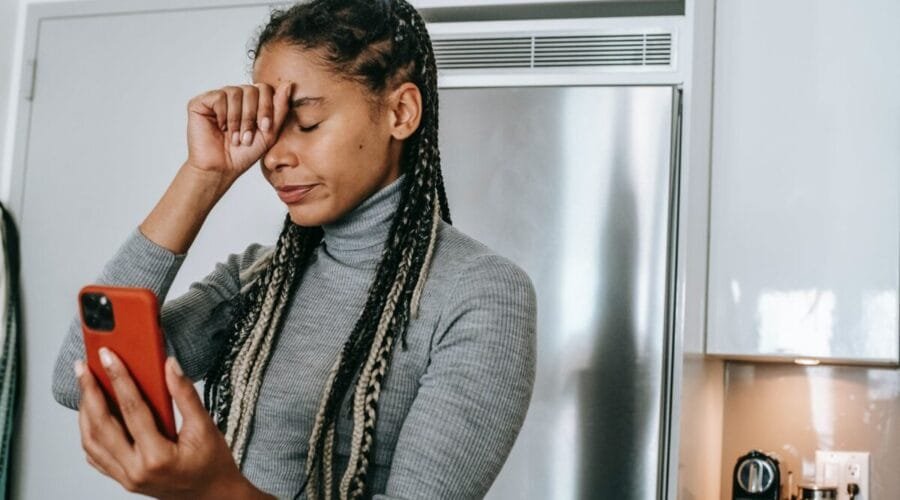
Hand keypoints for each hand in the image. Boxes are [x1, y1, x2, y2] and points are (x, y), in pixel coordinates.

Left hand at [74, 349, 272, 498]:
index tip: (109, 357)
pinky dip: (89, 433)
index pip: (132, 410)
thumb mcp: (205, 427)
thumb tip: (170, 365)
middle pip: (101, 426)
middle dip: (89, 393)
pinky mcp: (123, 479)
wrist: (213, 496)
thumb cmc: (212, 465)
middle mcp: (136, 470)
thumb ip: (185, 394)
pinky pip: (96, 456)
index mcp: (157, 456)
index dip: (119, 379)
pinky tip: (91, 415)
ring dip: (85, 412)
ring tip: (85, 387)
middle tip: (84, 369)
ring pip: (92, 442)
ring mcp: (126, 477)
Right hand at [185, 81, 293, 183]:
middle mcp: (234, 96)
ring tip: (235, 137)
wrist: (222, 168)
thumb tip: (288, 84)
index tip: (265, 128)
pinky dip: (223, 115)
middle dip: (252, 116)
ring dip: (238, 119)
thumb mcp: (269, 131)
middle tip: (247, 137)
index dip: (266, 107)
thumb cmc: (245, 153)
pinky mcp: (201, 102)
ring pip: (235, 92)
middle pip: (251, 89)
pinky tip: (220, 127)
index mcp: (251, 101)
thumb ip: (280, 108)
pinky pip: (219, 96)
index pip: (264, 89)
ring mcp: (218, 97)